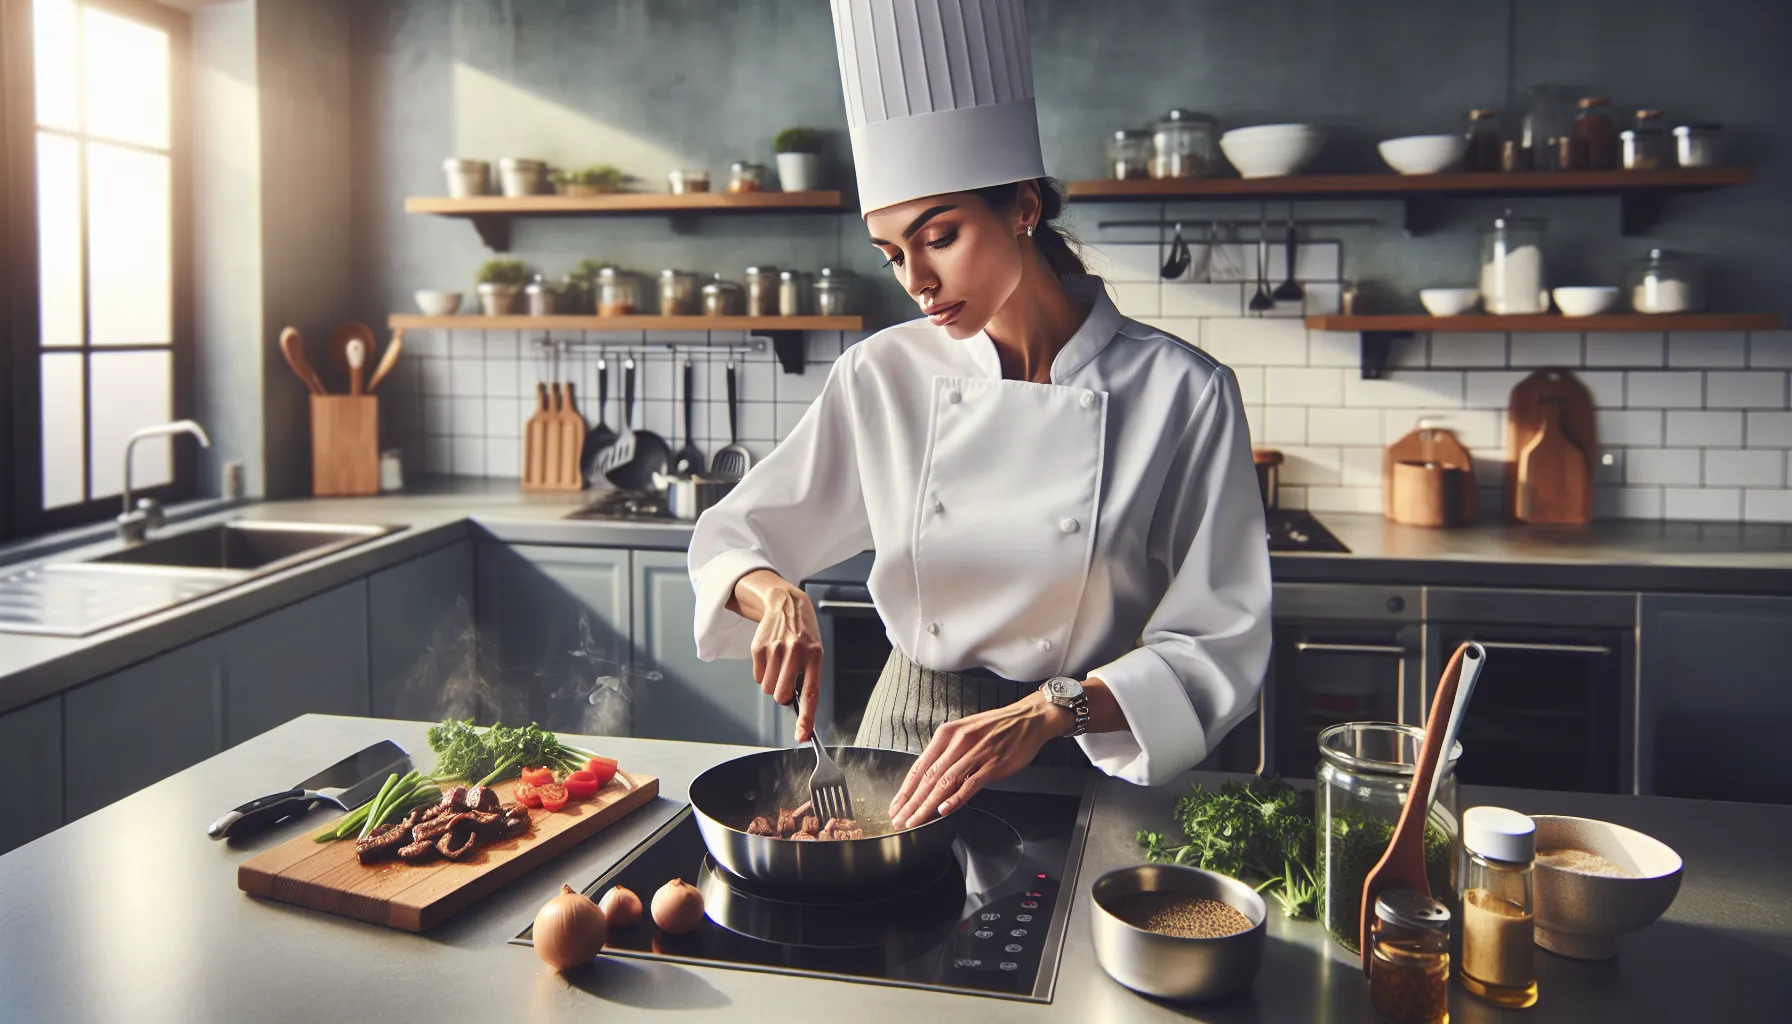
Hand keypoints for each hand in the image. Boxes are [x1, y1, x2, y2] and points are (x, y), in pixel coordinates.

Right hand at [737, 571, 824, 742]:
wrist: (786, 604)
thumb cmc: (804, 633)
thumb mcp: (815, 651)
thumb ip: (809, 677)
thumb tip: (802, 710)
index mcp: (814, 656)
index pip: (811, 693)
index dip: (807, 717)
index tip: (802, 735)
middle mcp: (795, 653)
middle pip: (781, 695)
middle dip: (782, 695)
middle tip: (786, 680)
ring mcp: (775, 649)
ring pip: (768, 688)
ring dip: (772, 684)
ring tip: (779, 665)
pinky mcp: (759, 648)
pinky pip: (758, 677)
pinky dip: (763, 673)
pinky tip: (770, 658)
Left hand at [888, 691, 1072, 829]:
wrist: (1028, 719)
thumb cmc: (997, 727)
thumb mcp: (965, 732)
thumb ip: (948, 754)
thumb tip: (931, 779)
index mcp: (947, 734)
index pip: (920, 766)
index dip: (906, 790)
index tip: (896, 806)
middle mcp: (957, 743)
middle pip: (928, 778)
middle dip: (911, 802)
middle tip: (899, 820)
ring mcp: (975, 754)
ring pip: (945, 783)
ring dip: (926, 805)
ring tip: (914, 821)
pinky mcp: (992, 764)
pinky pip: (970, 784)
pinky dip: (955, 799)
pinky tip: (943, 811)